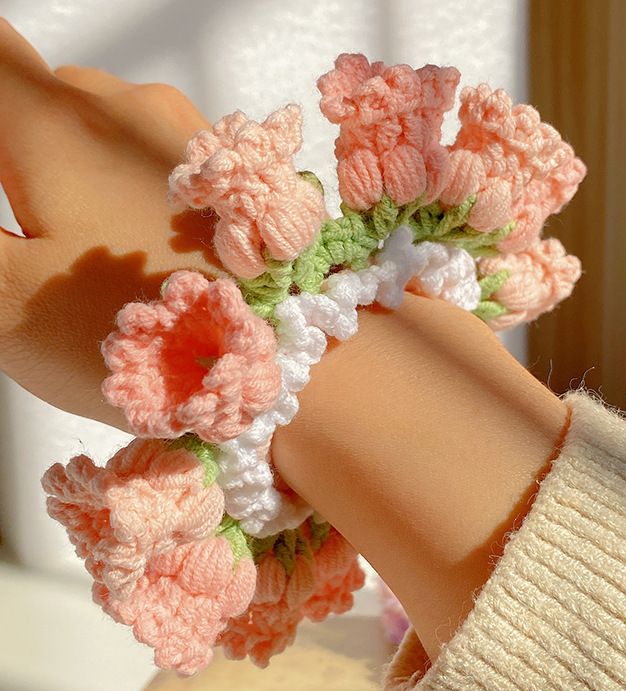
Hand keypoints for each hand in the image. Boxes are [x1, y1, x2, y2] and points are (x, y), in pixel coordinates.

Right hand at [0, 20, 568, 660]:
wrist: (297, 360)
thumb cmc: (145, 336)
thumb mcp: (6, 296)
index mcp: (57, 124)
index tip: (8, 174)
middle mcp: (132, 111)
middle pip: (47, 96)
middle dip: (24, 151)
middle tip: (39, 236)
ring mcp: (195, 140)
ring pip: (115, 133)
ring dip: (88, 176)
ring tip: (103, 257)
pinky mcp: (239, 178)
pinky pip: (168, 166)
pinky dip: (143, 195)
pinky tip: (160, 257)